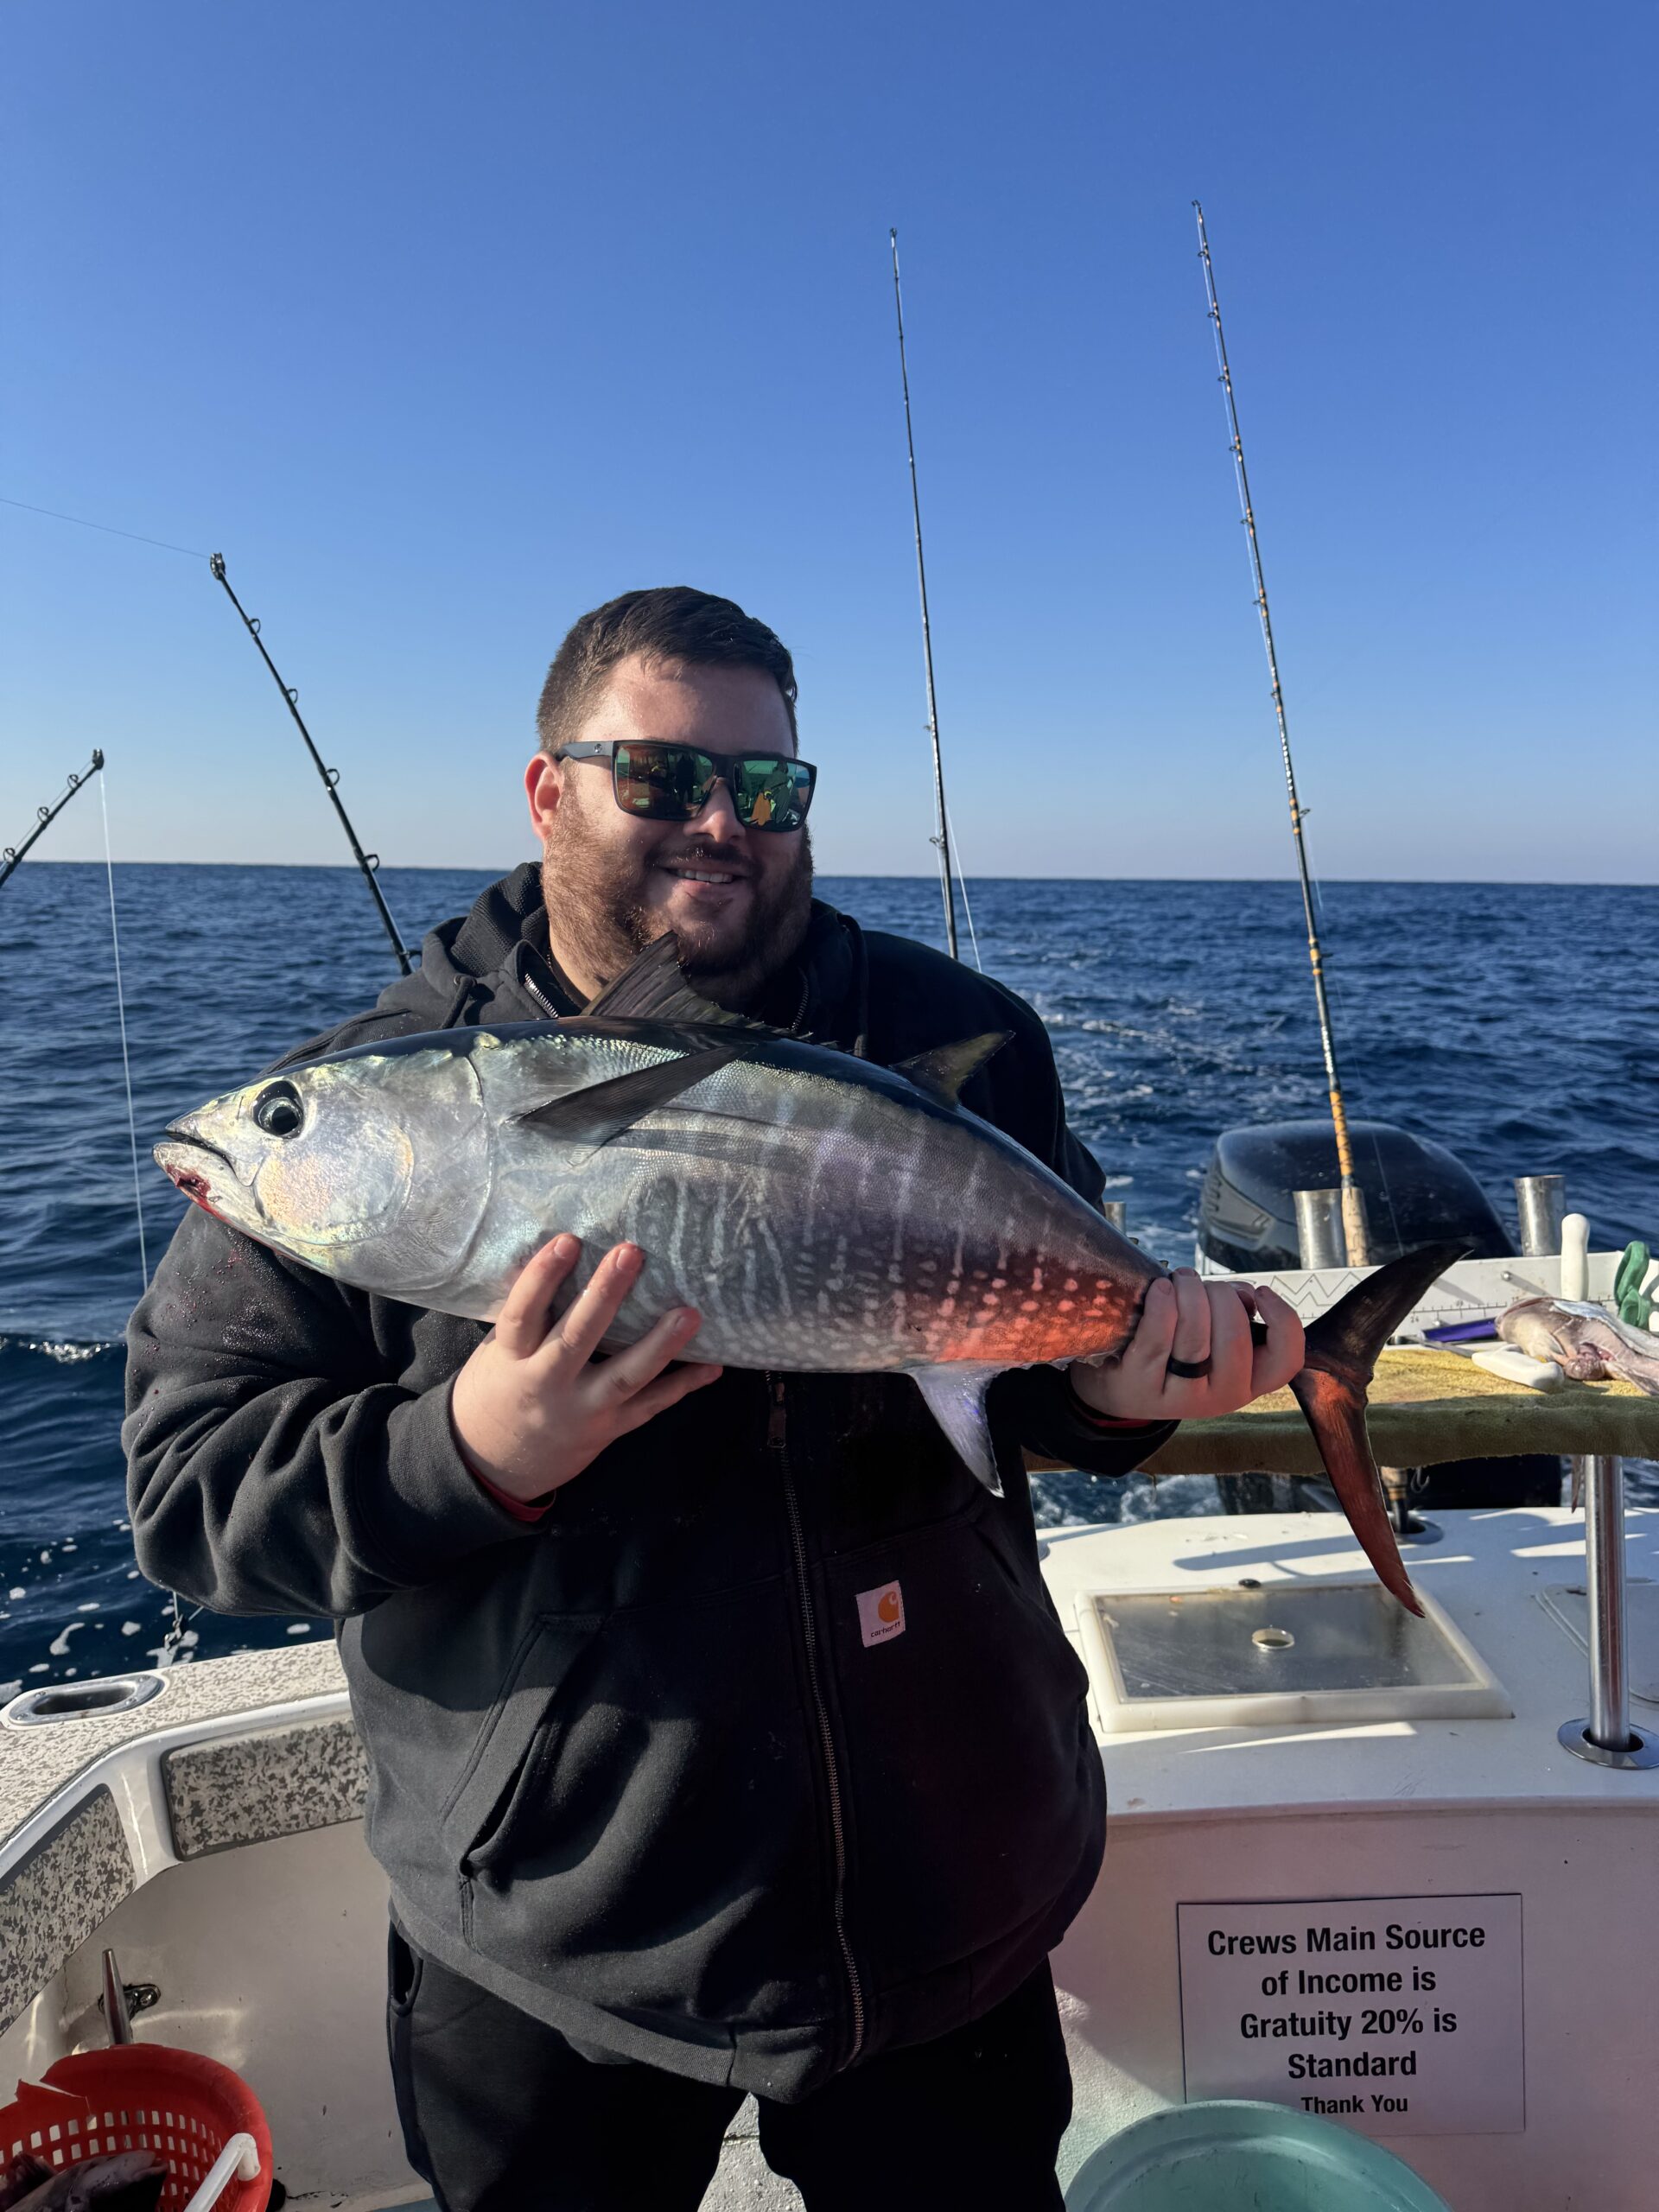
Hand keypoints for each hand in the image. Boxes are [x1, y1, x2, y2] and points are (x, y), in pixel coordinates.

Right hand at [450, 1236, 722, 1502]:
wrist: (492, 1464)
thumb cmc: (497, 1390)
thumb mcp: (497, 1353)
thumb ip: (529, 1318)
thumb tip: (561, 1256)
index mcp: (511, 1359)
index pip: (523, 1314)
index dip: (542, 1278)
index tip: (567, 1241)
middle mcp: (546, 1385)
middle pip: (576, 1338)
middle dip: (604, 1295)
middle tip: (631, 1253)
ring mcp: (581, 1411)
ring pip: (623, 1377)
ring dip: (660, 1344)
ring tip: (690, 1314)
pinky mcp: (608, 1430)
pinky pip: (649, 1406)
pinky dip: (682, 1385)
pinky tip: (713, 1365)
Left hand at [1069, 1270, 1303, 1422]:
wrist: (1119, 1386)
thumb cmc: (1177, 1349)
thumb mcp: (1216, 1339)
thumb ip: (1238, 1315)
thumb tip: (1245, 1294)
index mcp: (1250, 1382)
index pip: (1286, 1360)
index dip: (1283, 1321)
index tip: (1261, 1291)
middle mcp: (1222, 1397)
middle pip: (1235, 1338)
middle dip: (1220, 1295)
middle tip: (1200, 1283)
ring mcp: (1181, 1398)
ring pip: (1196, 1337)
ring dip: (1189, 1294)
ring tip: (1179, 1280)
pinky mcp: (1142, 1388)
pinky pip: (1156, 1340)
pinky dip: (1161, 1306)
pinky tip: (1160, 1289)